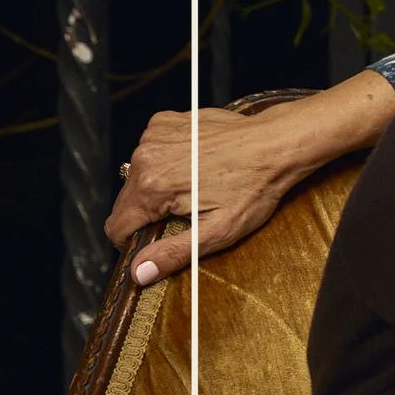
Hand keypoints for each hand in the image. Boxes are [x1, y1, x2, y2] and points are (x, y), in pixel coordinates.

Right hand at [103, 72, 394, 284]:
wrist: (278, 143)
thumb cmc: (255, 187)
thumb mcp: (219, 231)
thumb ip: (174, 253)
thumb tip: (139, 273)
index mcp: (152, 188)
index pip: (116, 228)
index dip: (133, 241)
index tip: (158, 240)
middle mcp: (144, 158)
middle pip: (126, 201)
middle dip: (149, 213)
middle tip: (187, 212)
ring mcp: (153, 136)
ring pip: (137, 176)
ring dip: (158, 185)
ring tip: (195, 185)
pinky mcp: (164, 122)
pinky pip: (151, 150)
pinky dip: (166, 159)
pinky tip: (195, 163)